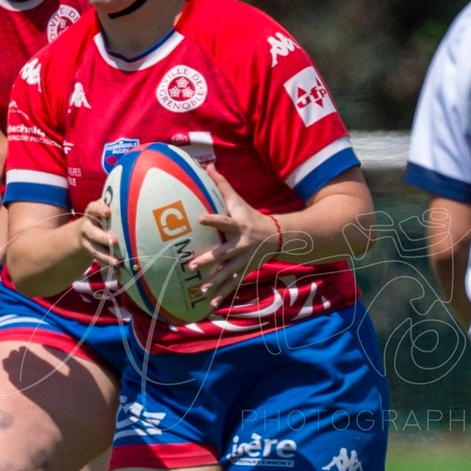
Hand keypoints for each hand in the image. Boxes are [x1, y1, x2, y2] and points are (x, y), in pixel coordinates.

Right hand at [78, 199, 117, 269]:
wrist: (84, 232)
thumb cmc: (103, 216)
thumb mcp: (106, 207)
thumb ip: (117, 204)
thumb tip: (142, 195)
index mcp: (92, 213)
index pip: (92, 208)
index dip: (99, 210)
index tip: (108, 212)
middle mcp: (88, 227)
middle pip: (92, 232)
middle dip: (102, 237)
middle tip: (114, 242)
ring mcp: (88, 242)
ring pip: (94, 250)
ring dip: (105, 256)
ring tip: (117, 262)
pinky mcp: (93, 253)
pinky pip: (100, 261)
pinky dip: (109, 267)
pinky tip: (118, 273)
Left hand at [188, 165, 278, 302]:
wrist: (278, 237)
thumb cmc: (252, 216)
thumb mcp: (239, 201)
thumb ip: (223, 186)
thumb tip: (207, 166)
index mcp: (239, 226)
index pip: (224, 221)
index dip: (213, 220)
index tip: (200, 218)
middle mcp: (242, 245)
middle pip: (224, 254)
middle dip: (209, 260)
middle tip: (192, 266)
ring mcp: (244, 260)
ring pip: (228, 273)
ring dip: (215, 283)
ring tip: (202, 290)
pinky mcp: (245, 271)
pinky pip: (233, 284)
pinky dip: (223, 295)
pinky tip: (211, 304)